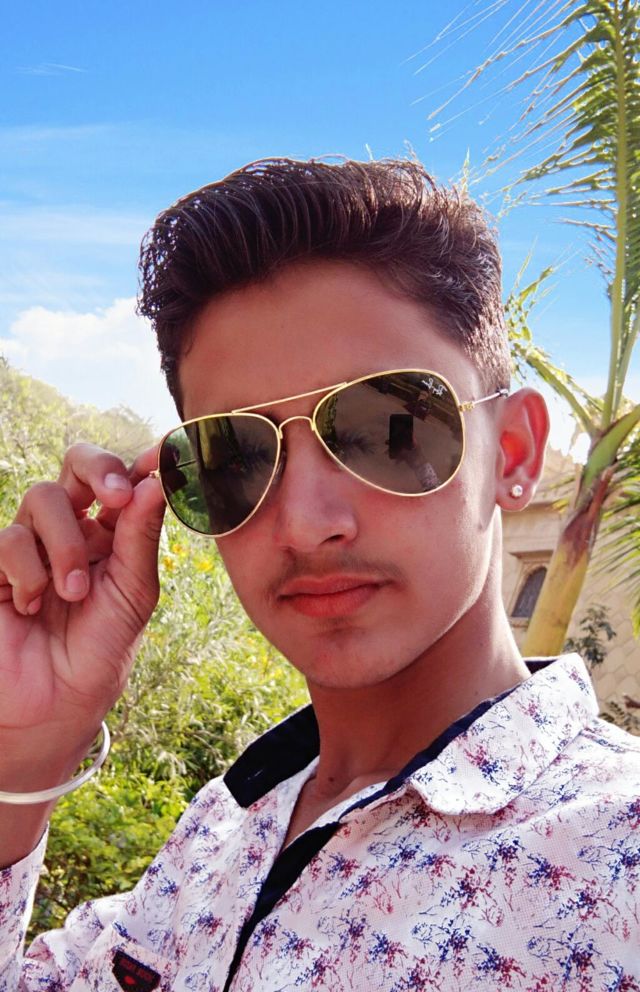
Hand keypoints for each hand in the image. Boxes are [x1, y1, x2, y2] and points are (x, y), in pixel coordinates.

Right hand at [0, 442, 165, 787]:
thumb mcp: (132, 594)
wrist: (52, 705)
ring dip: (65, 545)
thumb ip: (140, 537)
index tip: (165, 455)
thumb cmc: (100, 651)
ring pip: (43, 498)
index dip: (143, 463)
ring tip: (73, 592)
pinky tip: (30, 604)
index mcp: (113, 533)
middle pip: (79, 464)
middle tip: (118, 495)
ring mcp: (32, 542)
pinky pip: (9, 538)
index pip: (126, 480)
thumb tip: (156, 481)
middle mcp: (73, 528)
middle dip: (99, 468)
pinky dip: (28, 571)